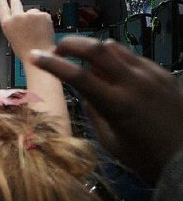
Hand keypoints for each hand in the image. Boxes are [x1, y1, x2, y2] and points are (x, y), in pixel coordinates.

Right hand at [0, 0, 54, 60]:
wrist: (39, 54)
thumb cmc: (26, 51)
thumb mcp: (12, 38)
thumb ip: (14, 25)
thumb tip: (20, 18)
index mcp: (7, 24)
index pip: (2, 8)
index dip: (1, 0)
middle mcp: (17, 17)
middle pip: (15, 3)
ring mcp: (30, 15)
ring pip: (33, 12)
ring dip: (35, 18)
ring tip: (36, 32)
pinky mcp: (42, 15)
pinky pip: (43, 16)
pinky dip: (44, 22)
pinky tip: (43, 31)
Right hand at [31, 37, 182, 182]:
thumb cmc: (143, 157)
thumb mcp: (110, 140)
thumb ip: (94, 111)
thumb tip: (84, 91)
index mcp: (118, 104)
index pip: (78, 76)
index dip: (53, 64)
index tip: (35, 57)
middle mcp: (134, 83)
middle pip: (97, 49)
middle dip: (71, 44)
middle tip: (58, 50)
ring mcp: (152, 75)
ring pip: (115, 47)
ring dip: (95, 50)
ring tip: (87, 63)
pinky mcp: (164, 74)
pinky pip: (134, 58)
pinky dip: (117, 60)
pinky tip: (115, 74)